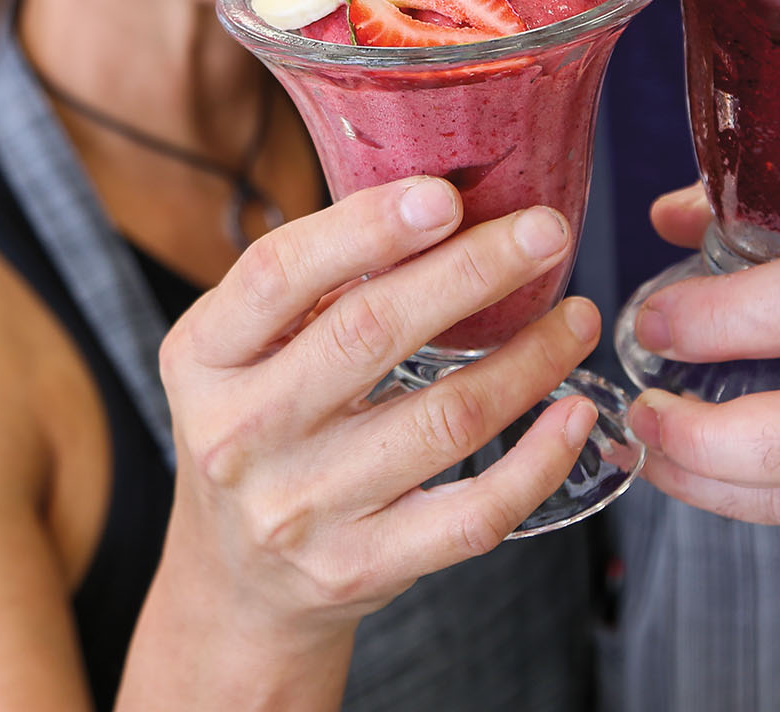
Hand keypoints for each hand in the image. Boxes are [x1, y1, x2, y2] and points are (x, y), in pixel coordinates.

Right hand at [153, 177, 598, 636]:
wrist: (235, 585)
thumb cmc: (258, 434)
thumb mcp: (242, 354)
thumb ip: (311, 286)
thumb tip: (437, 199)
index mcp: (203, 357)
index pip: (279, 273)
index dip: (366, 227)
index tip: (445, 194)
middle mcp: (241, 434)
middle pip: (371, 334)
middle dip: (473, 271)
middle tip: (545, 232)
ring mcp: (300, 508)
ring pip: (443, 418)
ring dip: (529, 359)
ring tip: (576, 317)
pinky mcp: (360, 568)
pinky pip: (472, 514)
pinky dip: (537, 461)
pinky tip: (574, 415)